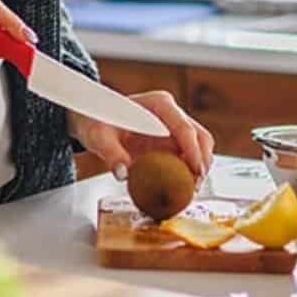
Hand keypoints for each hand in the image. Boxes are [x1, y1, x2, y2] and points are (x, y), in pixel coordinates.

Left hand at [68, 92, 214, 182]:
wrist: (93, 119)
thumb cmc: (97, 120)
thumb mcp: (98, 136)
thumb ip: (110, 153)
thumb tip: (123, 173)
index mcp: (158, 104)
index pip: (184, 127)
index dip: (194, 151)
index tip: (196, 171)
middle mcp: (171, 114)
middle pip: (200, 137)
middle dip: (202, 162)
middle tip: (195, 186)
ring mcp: (173, 128)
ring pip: (200, 147)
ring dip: (199, 169)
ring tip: (190, 191)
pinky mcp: (172, 142)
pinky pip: (188, 157)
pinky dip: (189, 172)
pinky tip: (181, 188)